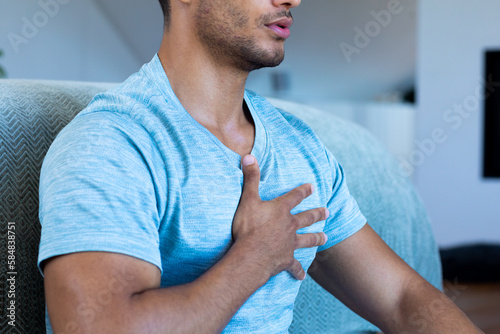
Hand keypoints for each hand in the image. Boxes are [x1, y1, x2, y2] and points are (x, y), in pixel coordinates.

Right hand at [231, 155, 328, 280]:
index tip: (312, 186)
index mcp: (281, 210)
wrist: (252, 256)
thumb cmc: (248, 228)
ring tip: (325, 237)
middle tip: (327, 211)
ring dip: (317, 238)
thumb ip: (250, 178)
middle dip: (317, 214)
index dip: (303, 190)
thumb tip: (249, 156)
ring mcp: (290, 244)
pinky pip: (294, 267)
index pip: (295, 196)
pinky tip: (302, 276)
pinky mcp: (286, 261)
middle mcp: (290, 226)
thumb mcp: (248, 200)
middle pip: (307, 218)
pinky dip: (298, 271)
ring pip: (308, 240)